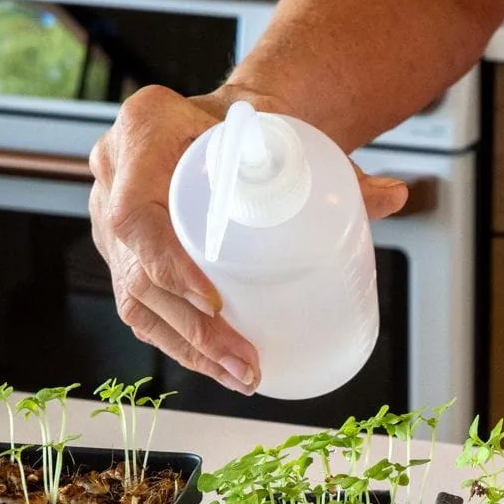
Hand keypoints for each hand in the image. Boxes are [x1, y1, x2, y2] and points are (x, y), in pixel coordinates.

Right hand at [89, 85, 410, 393]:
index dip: (167, 263)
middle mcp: (115, 175)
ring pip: (136, 299)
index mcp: (146, 129)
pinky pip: (140, 308)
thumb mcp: (291, 135)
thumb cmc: (254, 128)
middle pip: (137, 269)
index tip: (215, 301)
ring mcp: (109, 218)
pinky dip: (179, 344)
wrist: (227, 129)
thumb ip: (340, 169)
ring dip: (190, 348)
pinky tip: (217, 368)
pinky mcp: (122, 253)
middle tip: (246, 359)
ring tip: (241, 374)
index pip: (136, 210)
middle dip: (194, 329)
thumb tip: (394, 197)